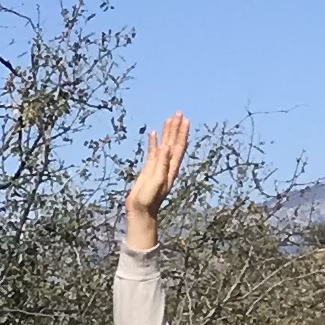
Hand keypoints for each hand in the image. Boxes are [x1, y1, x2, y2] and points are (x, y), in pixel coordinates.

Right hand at [121, 113, 187, 255]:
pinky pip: (152, 151)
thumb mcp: (158, 181)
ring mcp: (158, 166)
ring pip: (165, 144)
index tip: (184, 120)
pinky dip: (153, 142)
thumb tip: (168, 147)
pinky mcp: (149, 169)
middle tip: (178, 113)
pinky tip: (153, 134)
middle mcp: (167, 165)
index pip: (179, 146)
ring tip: (168, 119)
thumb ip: (162, 164)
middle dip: (176, 128)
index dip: (181, 133)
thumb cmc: (150, 199)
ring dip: (167, 132)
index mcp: (171, 167)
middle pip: (174, 142)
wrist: (141, 211)